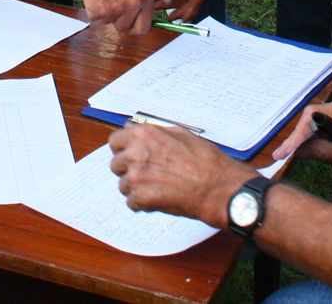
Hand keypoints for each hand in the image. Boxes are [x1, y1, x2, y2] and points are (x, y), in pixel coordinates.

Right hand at [76, 0, 153, 32]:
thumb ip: (140, 3)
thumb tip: (141, 22)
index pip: (143, 28)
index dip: (133, 29)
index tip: (128, 26)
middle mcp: (133, 5)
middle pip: (124, 28)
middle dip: (117, 21)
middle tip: (111, 4)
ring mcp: (117, 9)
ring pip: (108, 22)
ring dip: (104, 12)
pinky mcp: (100, 10)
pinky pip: (95, 18)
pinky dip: (92, 9)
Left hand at [108, 123, 252, 226]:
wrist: (216, 186)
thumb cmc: (204, 160)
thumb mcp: (180, 133)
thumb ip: (152, 131)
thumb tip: (132, 128)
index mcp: (143, 135)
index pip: (115, 141)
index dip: (123, 149)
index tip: (129, 154)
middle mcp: (136, 154)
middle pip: (116, 165)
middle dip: (128, 170)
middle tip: (147, 174)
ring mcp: (136, 177)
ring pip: (123, 185)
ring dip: (136, 188)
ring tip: (158, 187)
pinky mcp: (141, 198)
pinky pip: (131, 203)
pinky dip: (143, 204)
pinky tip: (159, 198)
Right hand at [272, 94, 331, 170]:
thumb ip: (324, 151)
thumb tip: (298, 153)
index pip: (312, 116)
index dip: (296, 135)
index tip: (284, 152)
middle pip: (312, 116)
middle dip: (298, 137)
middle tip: (282, 155)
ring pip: (317, 120)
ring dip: (307, 137)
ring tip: (292, 154)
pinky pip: (325, 122)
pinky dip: (317, 136)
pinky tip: (309, 148)